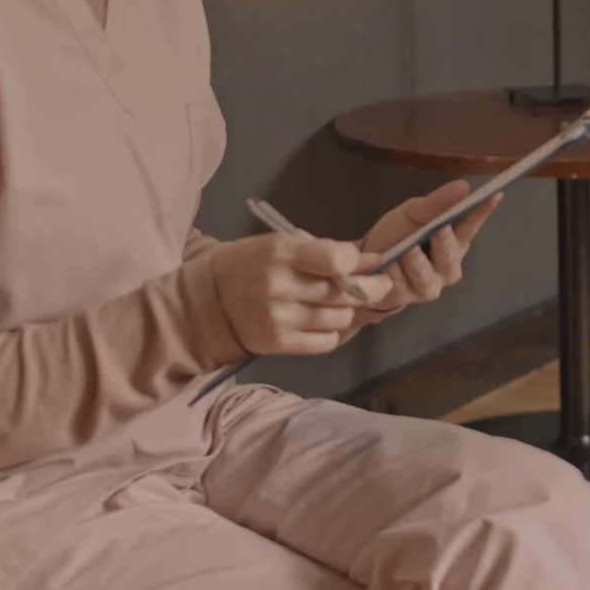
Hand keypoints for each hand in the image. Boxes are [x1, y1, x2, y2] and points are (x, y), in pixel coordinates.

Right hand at [209, 234, 391, 355]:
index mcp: (281, 254)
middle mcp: (281, 287)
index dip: (360, 262)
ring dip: (349, 310)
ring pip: (341, 318)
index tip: (369, 262)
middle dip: (372, 287)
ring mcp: (281, 319)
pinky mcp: (280, 344)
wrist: (209, 302)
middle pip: (345, 292)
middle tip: (381, 283)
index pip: (337, 260)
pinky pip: (327, 341)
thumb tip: (370, 260)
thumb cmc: (250, 264)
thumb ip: (323, 251)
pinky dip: (333, 331)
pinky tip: (325, 321)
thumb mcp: (281, 244)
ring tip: (342, 302)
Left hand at [356, 181, 502, 314]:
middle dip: (446, 244)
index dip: (483, 211)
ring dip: (417, 264)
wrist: (366, 261)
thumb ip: (436, 203)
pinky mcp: (405, 297)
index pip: (472, 225)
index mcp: (455, 241)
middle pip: (451, 257)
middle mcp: (447, 267)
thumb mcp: (413, 212)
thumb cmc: (398, 234)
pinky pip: (402, 288)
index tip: (494, 195)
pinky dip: (395, 275)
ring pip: (428, 278)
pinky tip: (388, 265)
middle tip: (440, 229)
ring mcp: (427, 285)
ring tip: (406, 250)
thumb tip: (464, 187)